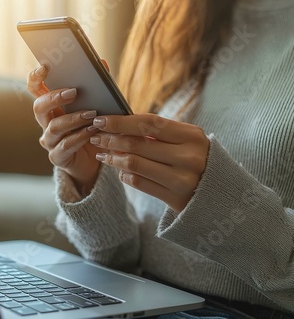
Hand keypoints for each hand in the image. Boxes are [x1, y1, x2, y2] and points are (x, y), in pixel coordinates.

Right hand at [27, 65, 103, 196]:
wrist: (95, 162)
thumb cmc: (94, 129)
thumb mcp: (97, 107)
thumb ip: (98, 87)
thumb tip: (101, 63)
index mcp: (52, 106)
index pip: (35, 88)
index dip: (36, 77)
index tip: (45, 67)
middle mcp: (46, 122)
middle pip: (39, 106)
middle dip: (55, 97)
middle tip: (74, 92)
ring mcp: (50, 141)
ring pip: (54, 127)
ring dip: (73, 118)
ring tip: (92, 114)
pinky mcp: (58, 157)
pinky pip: (65, 145)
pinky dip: (80, 136)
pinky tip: (93, 131)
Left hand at [89, 114, 209, 212]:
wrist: (221, 195)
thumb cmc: (198, 160)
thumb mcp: (187, 141)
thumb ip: (159, 133)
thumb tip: (120, 124)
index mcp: (192, 136)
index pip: (149, 123)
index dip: (121, 121)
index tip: (101, 119)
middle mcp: (189, 156)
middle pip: (138, 144)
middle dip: (111, 139)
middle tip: (96, 137)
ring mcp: (183, 179)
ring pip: (134, 164)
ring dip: (113, 158)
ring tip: (102, 154)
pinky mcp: (175, 198)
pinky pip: (140, 183)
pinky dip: (125, 176)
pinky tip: (120, 171)